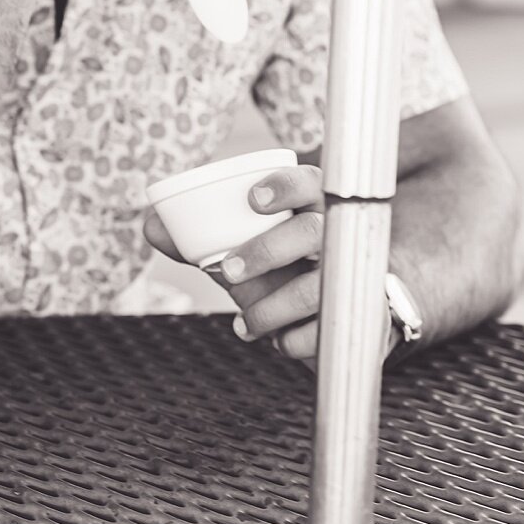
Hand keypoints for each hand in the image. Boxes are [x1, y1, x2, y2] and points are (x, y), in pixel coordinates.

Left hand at [146, 164, 351, 364]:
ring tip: (245, 324)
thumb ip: (200, 237)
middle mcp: (340, 235)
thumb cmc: (283, 267)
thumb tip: (152, 225)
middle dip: (265, 251)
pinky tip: (278, 342)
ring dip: (273, 307)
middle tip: (227, 271)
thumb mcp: (245, 248)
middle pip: (311, 231)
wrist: (337, 309)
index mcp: (313, 206)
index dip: (284, 186)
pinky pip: (333, 330)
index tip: (252, 200)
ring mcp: (358, 275)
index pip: (309, 181)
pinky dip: (296, 341)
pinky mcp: (371, 316)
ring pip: (320, 287)